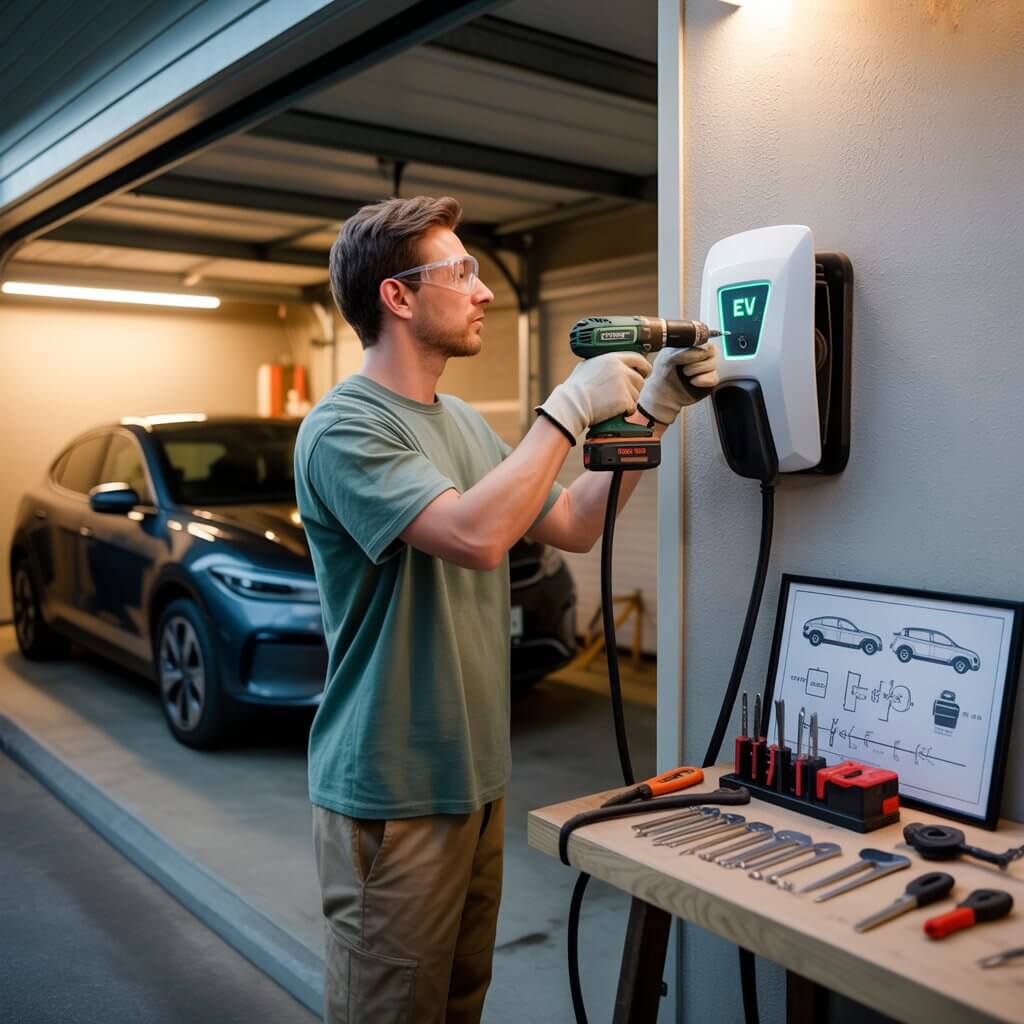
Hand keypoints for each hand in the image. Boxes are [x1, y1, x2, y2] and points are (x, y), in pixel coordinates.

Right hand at [536, 351, 650, 442]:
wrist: (572, 405)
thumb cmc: (575, 389)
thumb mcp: (587, 366)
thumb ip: (602, 363)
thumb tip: (608, 364)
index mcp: (612, 359)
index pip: (637, 358)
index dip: (643, 367)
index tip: (645, 372)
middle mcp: (621, 369)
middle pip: (640, 379)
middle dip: (634, 388)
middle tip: (622, 395)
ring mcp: (624, 385)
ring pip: (636, 395)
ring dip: (628, 401)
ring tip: (611, 403)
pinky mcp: (625, 400)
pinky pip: (632, 407)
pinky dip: (625, 411)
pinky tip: (612, 410)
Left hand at [637, 345, 718, 425]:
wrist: (663, 395)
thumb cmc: (663, 375)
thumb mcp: (667, 359)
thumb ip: (683, 352)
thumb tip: (701, 351)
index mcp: (690, 345)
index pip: (702, 337)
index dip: (698, 344)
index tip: (690, 351)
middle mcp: (701, 354)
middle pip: (711, 349)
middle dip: (696, 358)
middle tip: (683, 366)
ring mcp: (706, 366)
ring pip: (713, 363)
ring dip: (696, 369)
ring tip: (685, 374)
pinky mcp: (710, 379)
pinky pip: (713, 377)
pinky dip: (701, 381)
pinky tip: (692, 382)